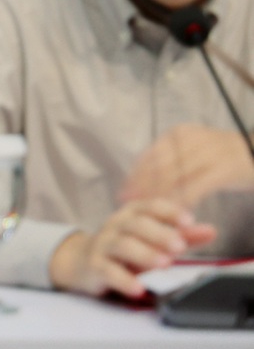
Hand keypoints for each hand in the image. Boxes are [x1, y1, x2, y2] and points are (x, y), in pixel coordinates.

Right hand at [48, 198, 217, 298]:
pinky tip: (139, 288)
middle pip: (136, 224)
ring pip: (122, 245)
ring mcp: (103, 245)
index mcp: (131, 215)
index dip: (168, 211)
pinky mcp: (94, 267)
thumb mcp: (153, 241)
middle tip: (180, 246)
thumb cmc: (124, 250)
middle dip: (159, 234)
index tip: (188, 220)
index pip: (149, 206)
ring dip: (144, 253)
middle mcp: (116, 226)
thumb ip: (181, 236)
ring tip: (163, 264)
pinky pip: (108, 271)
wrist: (80, 261)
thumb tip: (210, 231)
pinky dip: (124, 279)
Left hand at [122, 124, 253, 210]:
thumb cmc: (225, 156)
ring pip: (173, 178)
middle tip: (129, 207)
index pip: (150, 156)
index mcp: (179, 135)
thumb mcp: (195, 150)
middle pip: (158, 167)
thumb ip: (172, 160)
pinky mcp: (221, 170)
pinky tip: (174, 214)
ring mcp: (205, 154)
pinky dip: (181, 201)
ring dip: (158, 197)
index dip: (135, 176)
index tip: (123, 192)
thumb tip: (143, 179)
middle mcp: (189, 141)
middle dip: (141, 189)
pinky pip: (194, 188)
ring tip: (148, 214)